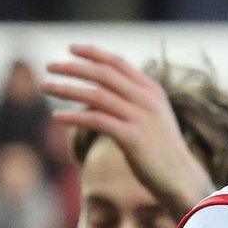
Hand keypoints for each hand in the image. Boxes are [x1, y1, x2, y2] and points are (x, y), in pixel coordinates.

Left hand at [43, 45, 213, 217]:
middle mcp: (148, 100)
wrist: (182, 178)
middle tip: (50, 66)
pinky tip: (56, 117)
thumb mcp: (150, 119)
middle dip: (74, 68)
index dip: (94, 53)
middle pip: (104, 75)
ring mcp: (141, 118)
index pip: (119, 64)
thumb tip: (92, 96)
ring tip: (45, 86)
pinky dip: (74, 118)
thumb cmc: (161, 151)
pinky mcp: (133, 138)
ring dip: (67, 89)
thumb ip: (128, 102)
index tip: (72, 48)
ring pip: (97, 96)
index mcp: (152, 91)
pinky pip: (97, 121)